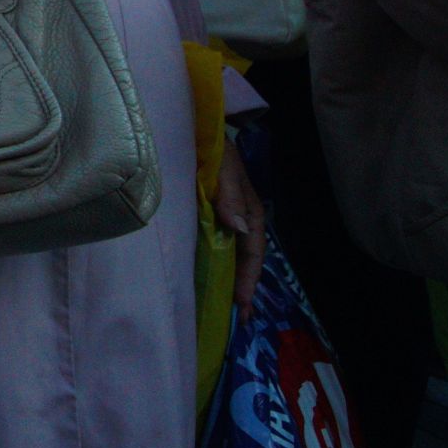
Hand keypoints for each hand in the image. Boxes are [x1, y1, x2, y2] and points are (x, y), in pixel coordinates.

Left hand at [212, 143, 265, 320]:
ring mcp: (224, 217)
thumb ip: (231, 196)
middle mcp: (240, 218)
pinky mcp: (208, 213)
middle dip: (242, 286)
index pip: (252, 252)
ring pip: (230, 254)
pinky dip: (214, 262)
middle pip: (244, 258)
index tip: (242, 303)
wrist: (194, 129)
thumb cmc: (213, 148)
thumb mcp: (225, 168)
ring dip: (228, 278)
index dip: (248, 278)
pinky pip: (214, 243)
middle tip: (238, 317)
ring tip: (224, 305)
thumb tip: (239, 228)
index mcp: (250, 210)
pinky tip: (206, 276)